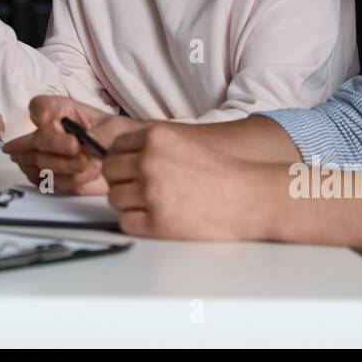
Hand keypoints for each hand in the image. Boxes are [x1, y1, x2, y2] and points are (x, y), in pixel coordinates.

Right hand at [2, 95, 145, 195]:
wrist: (126, 164)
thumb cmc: (118, 138)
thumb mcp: (117, 128)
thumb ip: (103, 133)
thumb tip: (89, 140)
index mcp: (62, 112)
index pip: (39, 105)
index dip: (39, 111)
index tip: (46, 118)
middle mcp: (49, 132)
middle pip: (37, 137)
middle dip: (55, 143)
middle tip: (75, 147)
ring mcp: (46, 157)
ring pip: (41, 162)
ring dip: (66, 165)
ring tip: (93, 164)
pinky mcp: (50, 179)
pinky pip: (51, 181)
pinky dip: (72, 180)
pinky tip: (90, 174)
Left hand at [103, 123, 277, 238]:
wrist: (251, 198)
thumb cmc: (221, 171)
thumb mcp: (183, 141)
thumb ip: (151, 145)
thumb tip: (116, 154)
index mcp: (155, 138)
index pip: (113, 148)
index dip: (121, 161)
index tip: (131, 170)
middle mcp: (149, 162)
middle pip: (109, 173)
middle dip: (122, 182)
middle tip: (141, 189)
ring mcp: (151, 193)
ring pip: (114, 199)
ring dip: (129, 203)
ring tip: (155, 204)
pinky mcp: (157, 223)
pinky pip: (126, 223)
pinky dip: (137, 223)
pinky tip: (157, 219)